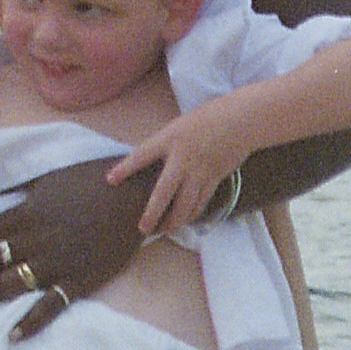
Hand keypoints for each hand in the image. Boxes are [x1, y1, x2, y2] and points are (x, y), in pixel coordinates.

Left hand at [0, 157, 150, 335]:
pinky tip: (12, 335)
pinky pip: (48, 307)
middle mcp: (37, 240)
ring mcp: (57, 263)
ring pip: (12, 284)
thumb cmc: (93, 181)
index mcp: (28, 213)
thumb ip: (23, 191)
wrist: (134, 198)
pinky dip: (28, 323)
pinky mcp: (78, 281)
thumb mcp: (50, 179)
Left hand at [109, 107, 248, 232]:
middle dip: (152, 213)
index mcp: (170, 139)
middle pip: (164, 192)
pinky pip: (200, 202)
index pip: (142, 155)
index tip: (110, 180)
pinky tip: (184, 220)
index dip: (125, 168)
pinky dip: (192, 214)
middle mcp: (183, 158)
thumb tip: (147, 162)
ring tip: (163, 229)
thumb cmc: (206, 120)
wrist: (239, 121)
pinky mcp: (214, 179)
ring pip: (185, 204)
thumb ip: (163, 145)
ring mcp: (200, 171)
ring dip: (173, 221)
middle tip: (143, 228)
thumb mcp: (178, 126)